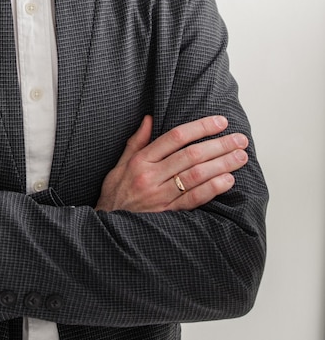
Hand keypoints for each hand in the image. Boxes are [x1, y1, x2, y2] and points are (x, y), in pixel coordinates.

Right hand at [96, 115, 248, 212]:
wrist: (105, 225)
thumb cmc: (115, 194)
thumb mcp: (119, 165)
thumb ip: (136, 142)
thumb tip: (148, 119)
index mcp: (140, 161)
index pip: (175, 138)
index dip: (200, 128)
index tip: (220, 122)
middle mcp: (150, 176)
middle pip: (190, 155)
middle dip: (219, 145)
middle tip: (240, 139)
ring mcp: (159, 196)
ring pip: (195, 175)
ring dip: (221, 165)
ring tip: (240, 157)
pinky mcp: (167, 213)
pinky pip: (193, 199)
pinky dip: (212, 189)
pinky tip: (228, 180)